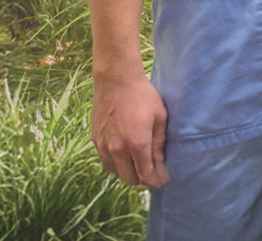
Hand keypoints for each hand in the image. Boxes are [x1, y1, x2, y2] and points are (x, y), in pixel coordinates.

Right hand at [91, 72, 168, 187]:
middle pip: (131, 179)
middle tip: (154, 171)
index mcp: (137, 143)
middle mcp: (117, 149)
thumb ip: (159, 144)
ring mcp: (104, 146)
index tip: (165, 180)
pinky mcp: (96, 141)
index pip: (147, 174)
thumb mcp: (159, 117)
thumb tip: (160, 165)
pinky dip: (117, 164)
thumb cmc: (142, 95)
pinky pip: (107, 162)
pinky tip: (126, 155)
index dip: (158, 180)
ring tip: (141, 163)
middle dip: (144, 179)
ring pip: (117, 173)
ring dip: (129, 172)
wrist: (115, 80)